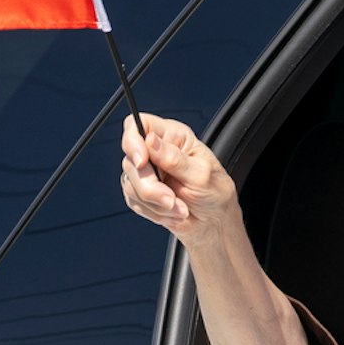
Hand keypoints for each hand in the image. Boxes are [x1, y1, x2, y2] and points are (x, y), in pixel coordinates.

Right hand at [120, 113, 237, 244]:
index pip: (138, 124)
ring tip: (180, 208)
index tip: (142, 162)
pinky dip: (154, 212)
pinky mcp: (140, 192)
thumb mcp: (200, 174)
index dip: (133, 141)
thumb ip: (174, 158)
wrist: (213, 220)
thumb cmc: (214, 192)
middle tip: (172, 200)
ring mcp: (146, 172)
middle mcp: (155, 151)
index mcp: (172, 136)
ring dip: (156, 203)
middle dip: (150, 187)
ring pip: (130, 184)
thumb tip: (150, 140)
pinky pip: (134, 201)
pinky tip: (172, 212)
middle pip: (130, 160)